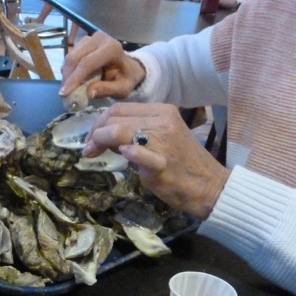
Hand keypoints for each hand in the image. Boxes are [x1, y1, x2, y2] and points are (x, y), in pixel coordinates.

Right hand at [59, 32, 145, 102]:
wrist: (128, 67)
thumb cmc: (126, 78)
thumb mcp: (122, 89)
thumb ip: (106, 90)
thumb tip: (88, 93)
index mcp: (112, 48)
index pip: (88, 63)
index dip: (75, 78)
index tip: (64, 93)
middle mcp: (99, 38)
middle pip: (75, 58)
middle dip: (67, 78)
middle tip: (63, 95)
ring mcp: (90, 38)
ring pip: (70, 57)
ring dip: (66, 74)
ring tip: (68, 89)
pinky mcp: (83, 42)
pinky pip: (70, 56)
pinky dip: (68, 70)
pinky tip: (72, 81)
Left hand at [83, 103, 229, 219]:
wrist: (208, 186)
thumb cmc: (180, 165)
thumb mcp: (159, 140)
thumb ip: (134, 134)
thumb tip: (103, 136)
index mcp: (161, 111)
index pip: (119, 108)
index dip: (99, 122)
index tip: (91, 139)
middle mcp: (162, 121)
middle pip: (115, 117)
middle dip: (95, 132)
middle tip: (88, 149)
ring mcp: (163, 141)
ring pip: (121, 131)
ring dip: (100, 142)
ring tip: (93, 155)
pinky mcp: (162, 163)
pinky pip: (139, 153)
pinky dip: (129, 152)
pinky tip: (123, 154)